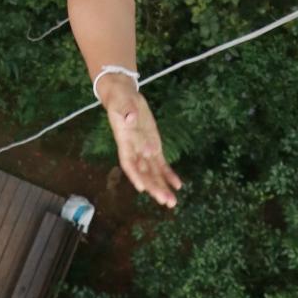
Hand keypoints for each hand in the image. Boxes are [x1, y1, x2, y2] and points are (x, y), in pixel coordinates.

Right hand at [99, 82, 182, 208]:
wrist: (125, 96)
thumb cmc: (119, 99)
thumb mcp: (120, 101)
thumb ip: (126, 111)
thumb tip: (131, 118)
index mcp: (124, 141)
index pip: (128, 162)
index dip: (134, 175)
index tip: (142, 188)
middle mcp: (134, 150)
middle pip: (144, 172)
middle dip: (154, 187)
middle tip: (165, 201)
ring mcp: (145, 149)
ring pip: (153, 172)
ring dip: (162, 187)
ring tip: (172, 202)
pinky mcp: (154, 145)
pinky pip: (161, 163)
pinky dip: (169, 174)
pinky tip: (178, 185)